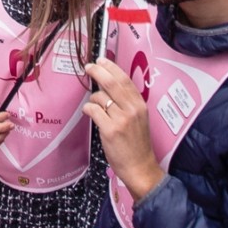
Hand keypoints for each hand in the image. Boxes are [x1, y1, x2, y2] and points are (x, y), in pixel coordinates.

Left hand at [82, 59, 163, 201]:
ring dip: (93, 99)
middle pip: (111, 82)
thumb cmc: (137, 144)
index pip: (125, 79)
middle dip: (97, 71)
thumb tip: (108, 84)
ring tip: (95, 106)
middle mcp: (132, 109)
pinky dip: (88, 109)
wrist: (140, 167)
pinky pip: (93, 110)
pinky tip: (89, 113)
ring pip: (100, 97)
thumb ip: (126, 102)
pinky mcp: (110, 130)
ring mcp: (121, 119)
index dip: (111, 67)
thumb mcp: (139, 118)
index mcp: (140, 105)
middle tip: (89, 67)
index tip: (102, 60)